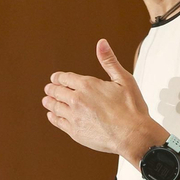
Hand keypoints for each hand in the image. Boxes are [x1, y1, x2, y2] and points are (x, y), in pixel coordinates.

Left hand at [43, 40, 161, 158]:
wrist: (133, 135)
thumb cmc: (131, 109)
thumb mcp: (124, 79)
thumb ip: (109, 61)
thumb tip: (101, 43)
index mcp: (87, 85)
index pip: (65, 78)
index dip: (58, 77)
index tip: (55, 78)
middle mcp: (77, 100)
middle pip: (57, 91)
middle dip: (52, 89)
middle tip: (49, 89)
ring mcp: (74, 117)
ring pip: (55, 107)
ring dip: (49, 102)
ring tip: (46, 101)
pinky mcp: (75, 132)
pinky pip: (58, 122)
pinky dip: (53, 117)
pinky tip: (52, 116)